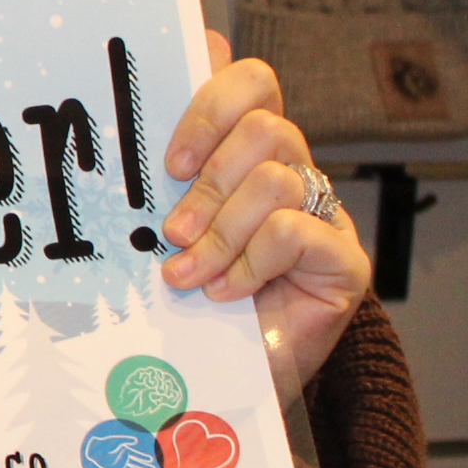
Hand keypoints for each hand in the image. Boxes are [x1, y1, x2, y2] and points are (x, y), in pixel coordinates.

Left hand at [155, 33, 370, 391]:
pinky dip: (250, 262)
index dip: (211, 105)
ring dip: (221, 231)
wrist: (229, 385)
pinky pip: (292, 231)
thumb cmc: (192, 306)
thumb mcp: (166, 237)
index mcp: (248, 155)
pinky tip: (227, 292)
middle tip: (173, 232)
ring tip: (189, 273)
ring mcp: (323, 216)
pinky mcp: (344, 260)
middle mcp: (292, 174)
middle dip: (209, 182)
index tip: (172, 163)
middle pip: (265, 127)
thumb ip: (160, 189)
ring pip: (276, 179)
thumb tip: (123, 136)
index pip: (251, 83)